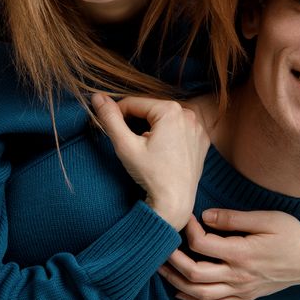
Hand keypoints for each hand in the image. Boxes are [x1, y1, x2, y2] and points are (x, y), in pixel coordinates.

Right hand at [92, 93, 208, 230]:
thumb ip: (110, 119)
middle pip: (151, 111)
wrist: (175, 202)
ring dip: (152, 129)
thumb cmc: (151, 175)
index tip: (113, 131)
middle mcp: (189, 114)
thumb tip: (97, 97)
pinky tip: (163, 153)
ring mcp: (198, 127)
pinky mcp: (202, 140)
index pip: (134, 103)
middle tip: (131, 144)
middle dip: (137, 123)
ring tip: (147, 150)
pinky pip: (179, 130)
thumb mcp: (126, 145)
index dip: (118, 115)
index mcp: (170, 110)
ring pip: (165, 120)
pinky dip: (169, 136)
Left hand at [158, 210, 299, 299]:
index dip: (188, 230)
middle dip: (172, 261)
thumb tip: (206, 216)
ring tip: (162, 270)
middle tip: (161, 247)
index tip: (186, 218)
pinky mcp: (245, 297)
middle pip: (194, 274)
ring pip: (200, 294)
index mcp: (242, 253)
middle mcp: (238, 276)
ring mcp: (241, 290)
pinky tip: (181, 292)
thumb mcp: (267, 219)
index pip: (202, 244)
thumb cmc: (292, 235)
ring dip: (177, 282)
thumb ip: (234, 218)